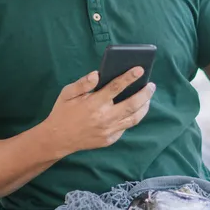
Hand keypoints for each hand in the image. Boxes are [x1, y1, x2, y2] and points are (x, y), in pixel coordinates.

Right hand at [42, 69, 156, 154]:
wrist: (58, 139)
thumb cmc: (63, 112)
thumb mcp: (67, 94)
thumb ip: (83, 83)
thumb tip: (97, 74)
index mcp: (94, 103)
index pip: (116, 87)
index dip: (129, 77)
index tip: (140, 69)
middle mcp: (104, 117)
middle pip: (132, 104)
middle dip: (145, 93)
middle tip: (151, 85)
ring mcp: (108, 130)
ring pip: (134, 118)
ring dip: (144, 107)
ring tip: (148, 98)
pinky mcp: (110, 139)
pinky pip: (125, 127)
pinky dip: (132, 117)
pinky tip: (135, 110)